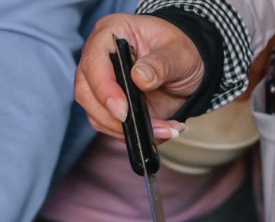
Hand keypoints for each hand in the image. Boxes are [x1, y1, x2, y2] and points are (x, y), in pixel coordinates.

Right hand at [75, 14, 201, 139]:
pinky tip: (162, 131)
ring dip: (127, 131)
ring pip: (96, 115)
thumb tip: (139, 78)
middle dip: (112, 118)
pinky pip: (111, 127)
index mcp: (110, 34)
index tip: (124, 111)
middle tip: (142, 128)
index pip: (94, 63)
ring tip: (165, 130)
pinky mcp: (111, 107)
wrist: (189, 67)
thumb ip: (160, 64)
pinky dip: (135, 135)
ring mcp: (102, 85)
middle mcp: (99, 59)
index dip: (105, 90)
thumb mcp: (178, 53)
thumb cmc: (181, 50)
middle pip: (86, 93)